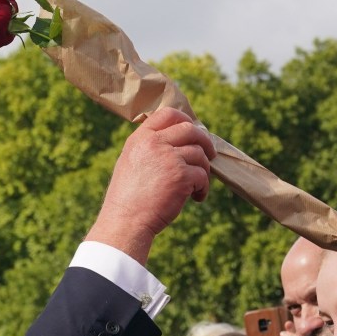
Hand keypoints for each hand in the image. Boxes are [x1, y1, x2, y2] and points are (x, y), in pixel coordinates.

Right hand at [86, 107, 214, 264]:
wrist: (126, 221)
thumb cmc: (129, 198)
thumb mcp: (132, 163)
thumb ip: (149, 148)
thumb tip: (179, 140)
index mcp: (140, 139)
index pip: (167, 114)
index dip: (185, 119)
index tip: (194, 130)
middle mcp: (154, 144)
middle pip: (190, 130)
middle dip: (205, 142)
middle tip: (210, 155)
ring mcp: (169, 159)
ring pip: (200, 154)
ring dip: (203, 171)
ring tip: (196, 187)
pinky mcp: (182, 176)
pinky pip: (203, 175)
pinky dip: (203, 188)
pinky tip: (196, 198)